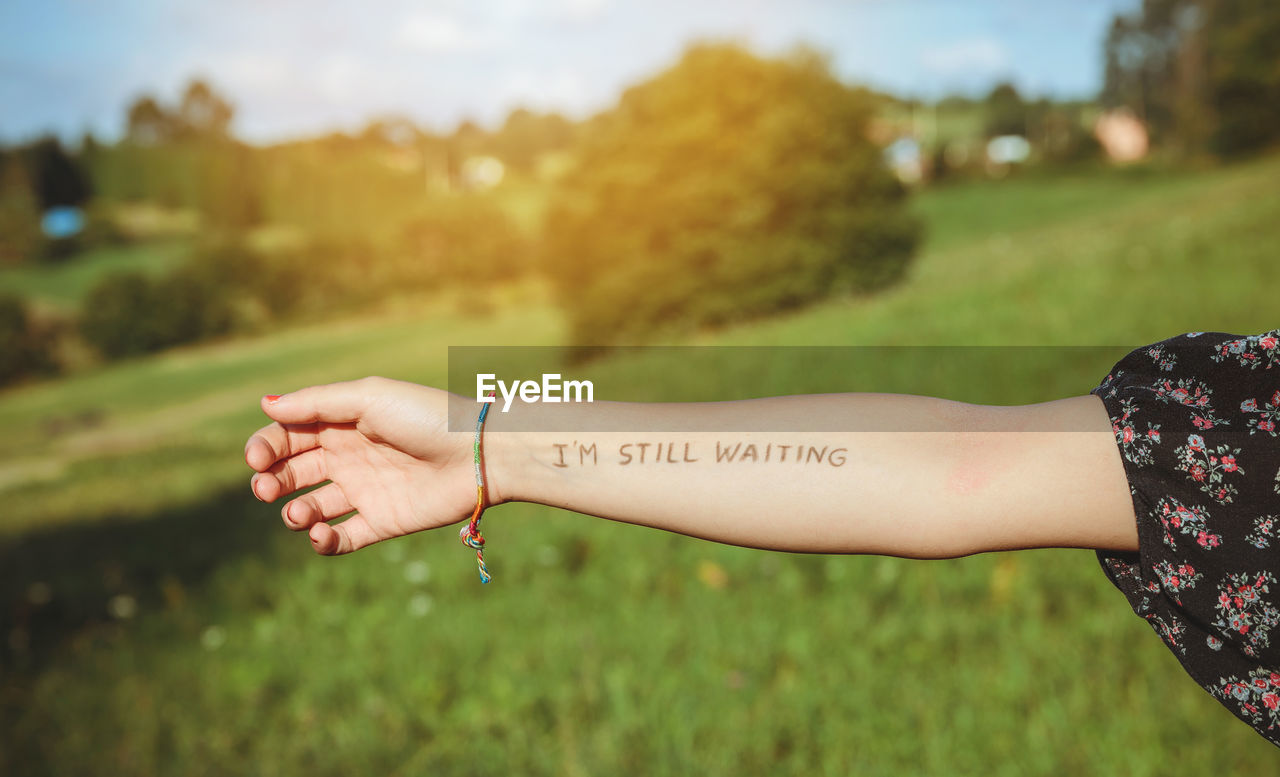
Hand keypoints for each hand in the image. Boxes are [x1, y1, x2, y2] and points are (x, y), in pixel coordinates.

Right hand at [243, 376, 490, 554]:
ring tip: (300, 513)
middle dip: (270, 482)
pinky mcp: (383, 522)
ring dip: (294, 513)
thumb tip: (266, 405)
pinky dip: (323, 541)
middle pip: (292, 472)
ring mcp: (365, 491)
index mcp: (342, 422)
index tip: (257, 460)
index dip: (264, 448)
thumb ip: (316, 402)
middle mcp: (349, 456)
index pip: (286, 436)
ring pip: (311, 507)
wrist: (480, 455)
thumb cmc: (427, 417)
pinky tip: (320, 534)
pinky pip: (342, 538)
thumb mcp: (369, 397)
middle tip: (267, 489)